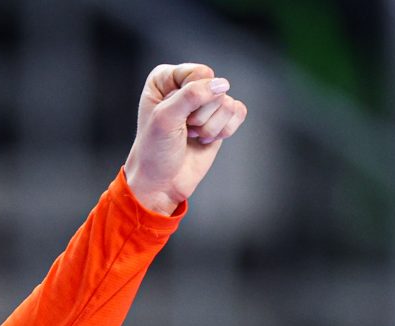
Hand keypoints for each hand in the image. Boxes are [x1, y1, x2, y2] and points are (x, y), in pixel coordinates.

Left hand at [122, 63, 247, 215]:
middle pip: (215, 88)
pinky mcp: (220, 118)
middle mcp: (187, 85)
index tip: (173, 115)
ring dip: (210, 127)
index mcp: (166, 78)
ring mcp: (205, 101)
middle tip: (183, 130)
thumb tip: (222, 85)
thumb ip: (192, 95)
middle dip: (200, 116)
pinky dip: (224, 131)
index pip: (199, 73)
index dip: (192, 97)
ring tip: (191, 136)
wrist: (161, 183)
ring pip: (227, 102)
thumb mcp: (165, 118)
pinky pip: (238, 112)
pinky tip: (204, 140)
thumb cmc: (155, 151)